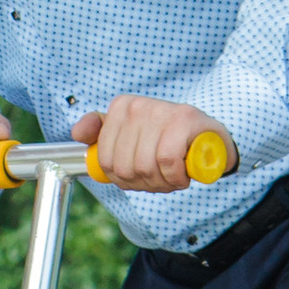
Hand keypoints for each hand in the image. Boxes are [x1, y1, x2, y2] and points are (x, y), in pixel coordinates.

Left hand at [81, 96, 237, 190]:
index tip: (141, 175)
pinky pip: (167, 162)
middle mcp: (138, 106)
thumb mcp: (133, 136)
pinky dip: (176, 177)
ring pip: (145, 166)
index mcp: (121, 108)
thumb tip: (77, 134)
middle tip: (160, 178)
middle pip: (125, 167)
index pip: (106, 160)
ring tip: (172, 176)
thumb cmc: (168, 141)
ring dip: (162, 183)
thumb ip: (101, 134)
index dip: (124, 179)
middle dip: (144, 183)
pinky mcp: (183, 119)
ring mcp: (160, 110)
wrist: (211, 138)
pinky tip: (182, 175)